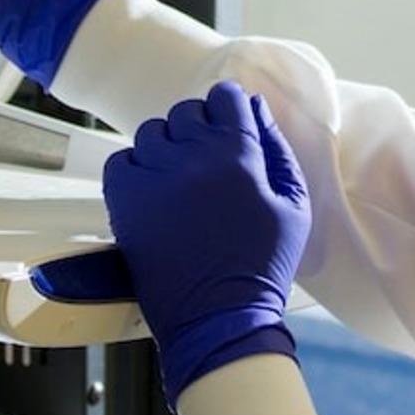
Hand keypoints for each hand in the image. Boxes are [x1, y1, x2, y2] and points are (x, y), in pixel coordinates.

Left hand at [103, 82, 310, 406]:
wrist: (219, 319)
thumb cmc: (262, 265)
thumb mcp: (293, 205)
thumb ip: (277, 150)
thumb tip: (256, 109)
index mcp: (238, 154)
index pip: (225, 96)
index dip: (228, 109)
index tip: (227, 126)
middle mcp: (193, 157)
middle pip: (187, 111)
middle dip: (199, 130)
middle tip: (206, 163)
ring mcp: (154, 177)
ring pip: (153, 132)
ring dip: (166, 149)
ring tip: (178, 180)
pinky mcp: (125, 201)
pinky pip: (121, 160)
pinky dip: (134, 169)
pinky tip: (153, 193)